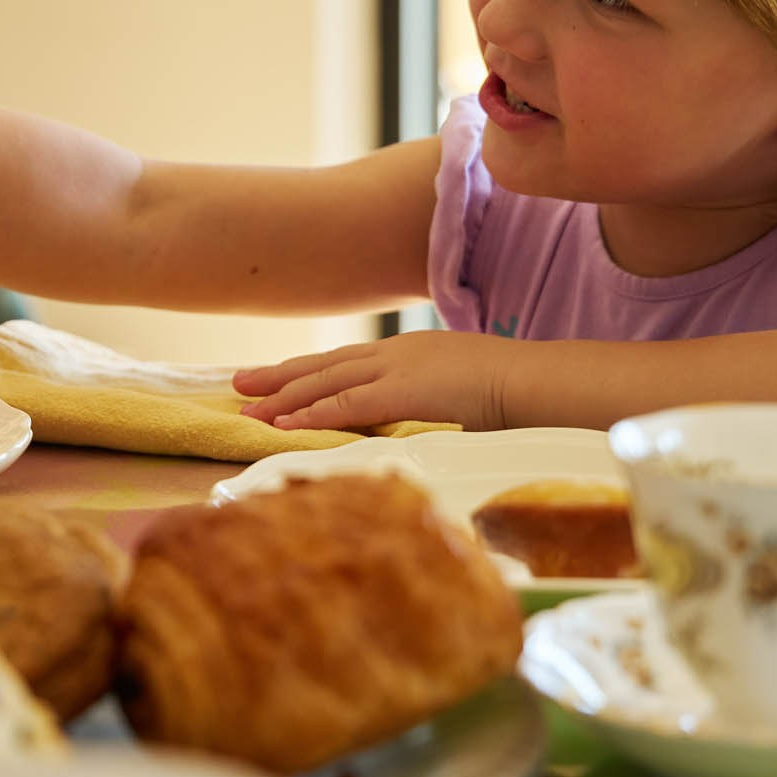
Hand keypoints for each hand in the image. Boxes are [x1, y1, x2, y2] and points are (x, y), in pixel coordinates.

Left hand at [233, 331, 510, 431]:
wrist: (537, 383)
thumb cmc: (515, 394)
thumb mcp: (466, 395)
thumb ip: (439, 405)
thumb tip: (430, 424)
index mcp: (412, 353)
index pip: (350, 362)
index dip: (310, 371)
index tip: (277, 379)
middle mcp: (398, 354)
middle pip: (327, 365)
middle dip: (281, 376)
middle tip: (239, 382)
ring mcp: (399, 369)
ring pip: (327, 383)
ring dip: (284, 397)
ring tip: (247, 408)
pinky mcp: (404, 391)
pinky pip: (348, 405)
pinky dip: (312, 414)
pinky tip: (283, 423)